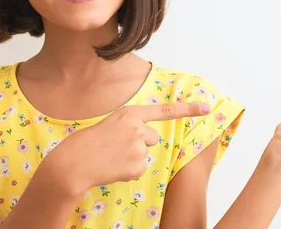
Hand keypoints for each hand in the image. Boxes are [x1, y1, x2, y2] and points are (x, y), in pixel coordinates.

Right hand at [46, 102, 210, 194]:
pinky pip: (139, 169)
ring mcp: (138, 147)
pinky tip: (113, 168)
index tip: (208, 107)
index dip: (188, 109)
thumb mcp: (108, 125)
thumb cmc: (85, 144)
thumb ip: (128, 126)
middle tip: (115, 147)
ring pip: (145, 154)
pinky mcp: (138, 165)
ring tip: (111, 157)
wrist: (72, 164)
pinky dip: (128, 171)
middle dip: (139, 144)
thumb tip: (146, 138)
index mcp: (128, 113)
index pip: (164, 110)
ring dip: (132, 158)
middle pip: (152, 138)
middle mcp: (137, 127)